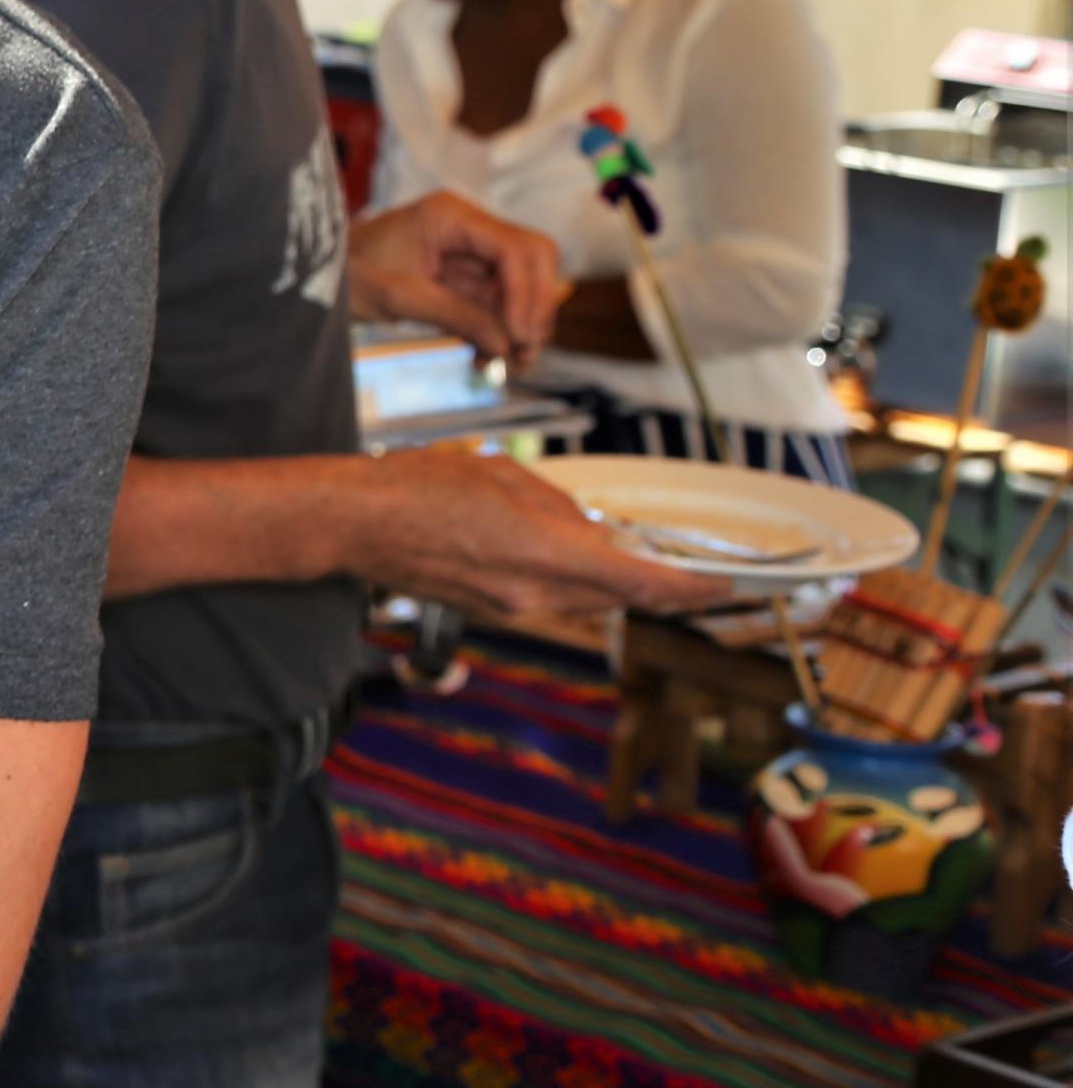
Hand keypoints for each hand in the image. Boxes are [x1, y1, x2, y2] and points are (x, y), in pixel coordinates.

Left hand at [352, 190, 562, 369]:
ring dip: (519, 327)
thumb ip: (457, 317)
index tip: (521, 335)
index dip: (527, 293)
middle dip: (533, 308)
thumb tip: (506, 345)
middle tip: (526, 352)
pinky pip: (496, 305)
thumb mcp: (401, 297)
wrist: (322, 275)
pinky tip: (486, 361)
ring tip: (511, 367)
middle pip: (530, 262)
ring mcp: (469, 253)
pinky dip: (497, 332)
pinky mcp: (464, 278)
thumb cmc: (351, 273)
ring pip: (519, 287)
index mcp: (452, 217)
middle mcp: (469, 229)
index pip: (513, 249)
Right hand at [357, 449, 718, 616]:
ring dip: (605, 577)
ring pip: (586, 598)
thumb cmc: (420, 487)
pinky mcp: (491, 612)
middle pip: (620, 596)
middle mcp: (535, 594)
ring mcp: (511, 609)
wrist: (355, 524)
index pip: (644, 584)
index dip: (696, 590)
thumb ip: (559, 508)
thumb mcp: (505, 476)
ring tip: (598, 542)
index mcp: (547, 555)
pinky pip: (550, 599)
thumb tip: (591, 532)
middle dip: (651, 580)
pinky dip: (566, 579)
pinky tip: (546, 548)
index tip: (732, 586)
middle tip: (677, 559)